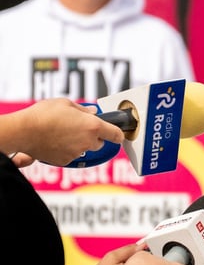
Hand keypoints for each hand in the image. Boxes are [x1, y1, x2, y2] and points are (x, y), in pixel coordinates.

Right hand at [9, 99, 123, 165]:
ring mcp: (77, 153)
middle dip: (93, 137)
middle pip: (99, 143)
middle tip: (78, 128)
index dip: (118, 134)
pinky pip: (71, 155)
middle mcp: (88, 142)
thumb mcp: (65, 103)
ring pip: (84, 149)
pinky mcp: (65, 161)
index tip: (119, 134)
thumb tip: (93, 112)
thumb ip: (83, 109)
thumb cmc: (43, 115)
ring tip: (62, 133)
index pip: (116, 134)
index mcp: (93, 126)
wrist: (23, 131)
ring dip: (79, 143)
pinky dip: (66, 150)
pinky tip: (55, 141)